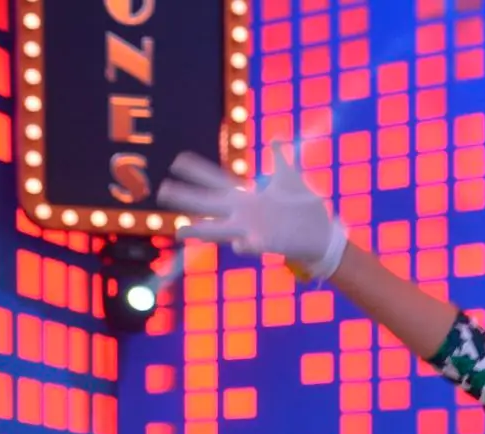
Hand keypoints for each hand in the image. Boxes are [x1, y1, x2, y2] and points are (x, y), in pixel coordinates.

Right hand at [158, 142, 348, 278]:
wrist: (322, 234)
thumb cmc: (304, 208)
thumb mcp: (289, 178)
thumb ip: (281, 158)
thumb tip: (276, 137)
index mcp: (247, 197)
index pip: (217, 181)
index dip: (198, 171)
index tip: (178, 160)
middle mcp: (245, 214)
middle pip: (210, 204)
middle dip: (187, 198)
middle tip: (161, 191)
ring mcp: (254, 230)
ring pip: (221, 230)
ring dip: (202, 230)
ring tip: (180, 232)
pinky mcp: (269, 244)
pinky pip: (252, 246)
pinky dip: (246, 245)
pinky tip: (240, 243)